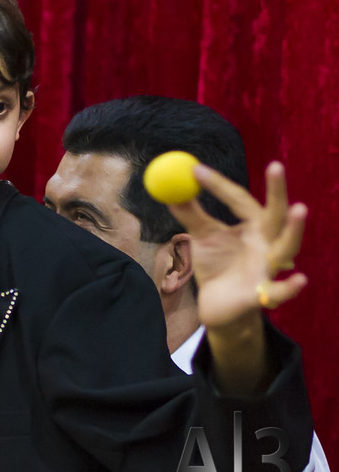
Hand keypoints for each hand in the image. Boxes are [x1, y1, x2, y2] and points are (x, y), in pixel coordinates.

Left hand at [167, 161, 307, 327]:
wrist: (217, 305)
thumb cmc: (217, 267)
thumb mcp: (200, 238)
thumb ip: (189, 214)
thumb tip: (171, 189)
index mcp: (253, 226)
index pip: (239, 199)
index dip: (218, 184)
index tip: (195, 170)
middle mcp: (267, 242)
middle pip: (275, 214)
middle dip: (278, 191)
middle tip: (274, 165)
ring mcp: (268, 267)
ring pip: (286, 247)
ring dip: (293, 230)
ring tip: (300, 208)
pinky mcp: (264, 294)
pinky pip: (279, 291)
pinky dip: (289, 287)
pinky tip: (300, 279)